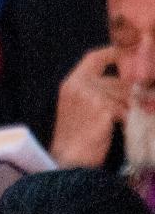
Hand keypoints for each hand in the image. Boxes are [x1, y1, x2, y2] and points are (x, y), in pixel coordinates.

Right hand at [51, 45, 126, 165]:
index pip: (94, 58)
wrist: (68, 160)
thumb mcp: (80, 108)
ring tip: (137, 116)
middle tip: (146, 100)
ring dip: (133, 107)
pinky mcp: (102, 109)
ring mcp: (90, 96)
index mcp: (71, 83)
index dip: (114, 53)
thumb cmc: (75, 137)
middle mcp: (79, 85)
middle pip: (116, 80)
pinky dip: (130, 118)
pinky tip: (128, 125)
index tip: (128, 56)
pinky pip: (125, 109)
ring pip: (124, 95)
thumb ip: (97, 92)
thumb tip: (130, 86)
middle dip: (133, 92)